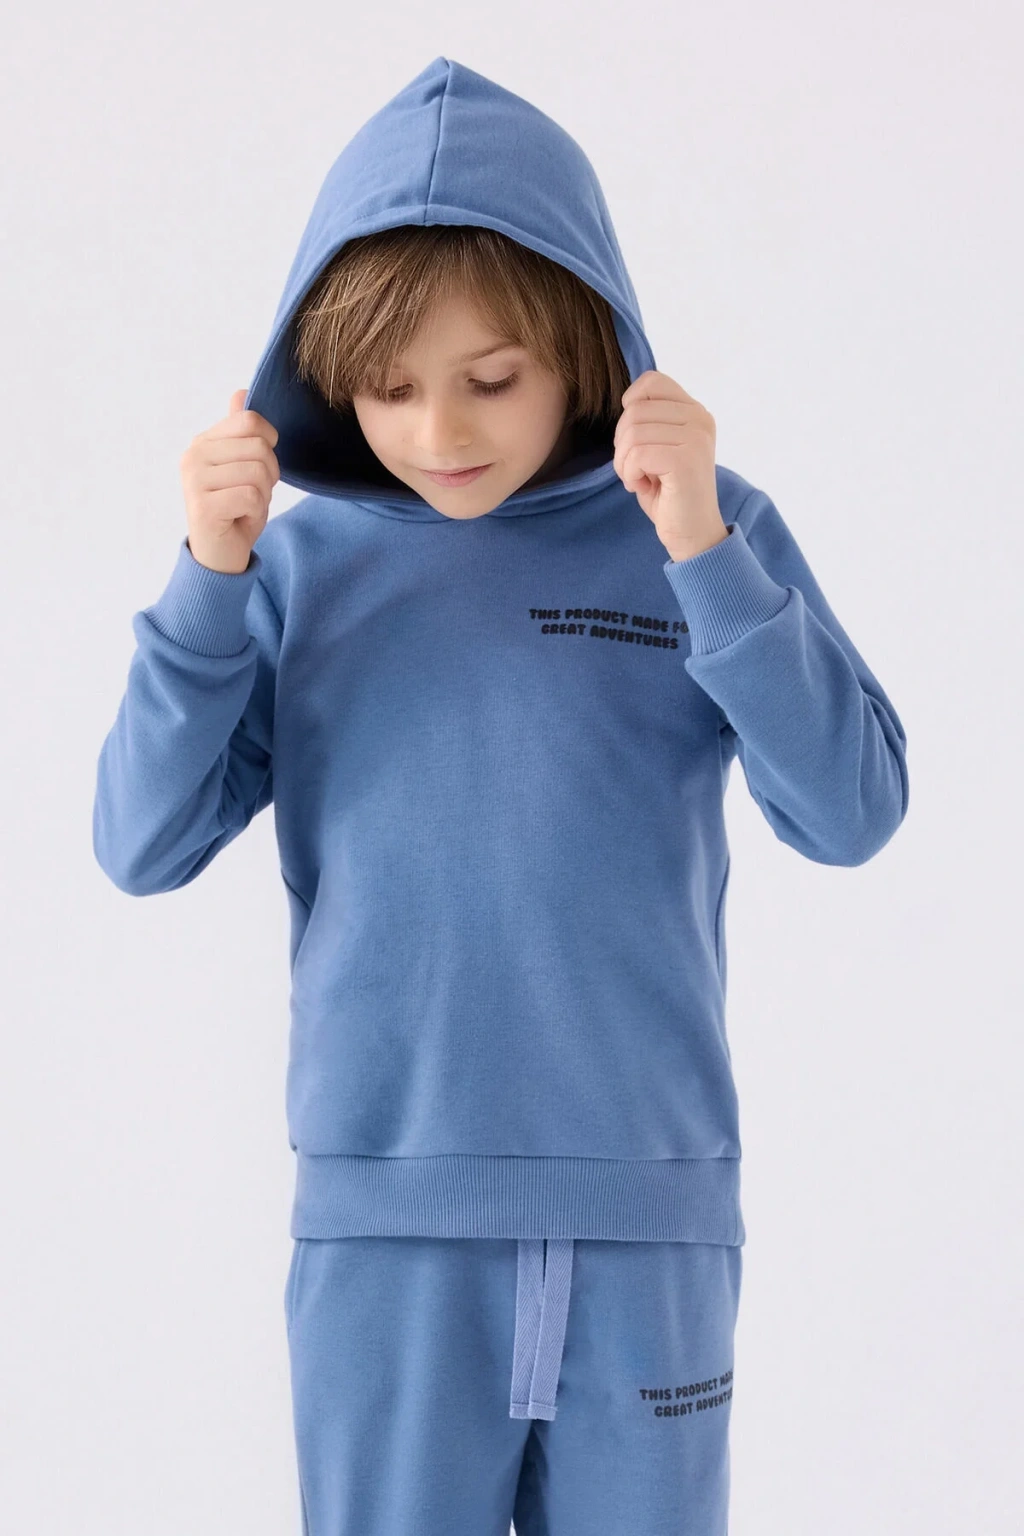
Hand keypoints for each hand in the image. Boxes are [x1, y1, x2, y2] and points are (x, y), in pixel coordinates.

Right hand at [180, 389, 279, 573]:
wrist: (219, 557)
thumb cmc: (234, 510)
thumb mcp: (241, 466)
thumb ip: (240, 431)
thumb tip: (240, 392)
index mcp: (203, 442)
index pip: (250, 421)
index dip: (268, 446)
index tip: (257, 469)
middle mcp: (193, 456)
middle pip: (259, 447)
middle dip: (269, 475)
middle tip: (252, 495)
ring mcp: (194, 481)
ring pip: (258, 472)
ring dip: (263, 496)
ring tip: (245, 507)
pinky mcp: (203, 507)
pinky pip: (252, 496)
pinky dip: (256, 513)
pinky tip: (240, 520)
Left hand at [613, 370, 728, 561]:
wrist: (693, 534)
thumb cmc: (670, 494)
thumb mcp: (659, 448)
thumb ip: (648, 421)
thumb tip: (627, 401)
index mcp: (695, 412)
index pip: (651, 381)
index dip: (630, 406)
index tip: (633, 439)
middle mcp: (700, 419)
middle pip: (635, 410)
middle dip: (622, 443)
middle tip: (633, 468)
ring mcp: (696, 438)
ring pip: (632, 433)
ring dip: (624, 462)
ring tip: (638, 479)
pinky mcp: (685, 460)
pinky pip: (636, 455)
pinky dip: (629, 474)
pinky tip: (641, 487)